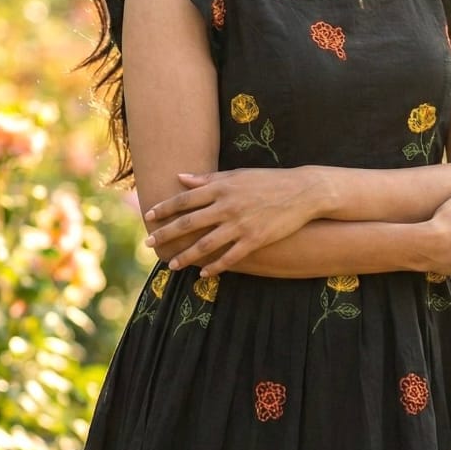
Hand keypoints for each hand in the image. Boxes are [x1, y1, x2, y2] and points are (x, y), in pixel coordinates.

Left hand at [142, 168, 322, 274]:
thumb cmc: (267, 181)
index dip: (164, 209)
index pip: (185, 199)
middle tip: (149, 244)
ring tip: (171, 265)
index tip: (148, 217)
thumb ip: (207, 179)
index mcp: (221, 187)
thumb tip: (180, 177)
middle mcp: (227, 205)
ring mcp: (240, 224)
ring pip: (205, 244)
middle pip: (189, 222)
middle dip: (166, 234)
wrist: (302, 192)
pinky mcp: (255, 239)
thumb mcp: (237, 175)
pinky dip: (215, 267)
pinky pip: (230, 257)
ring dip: (186, 256)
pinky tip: (203, 274)